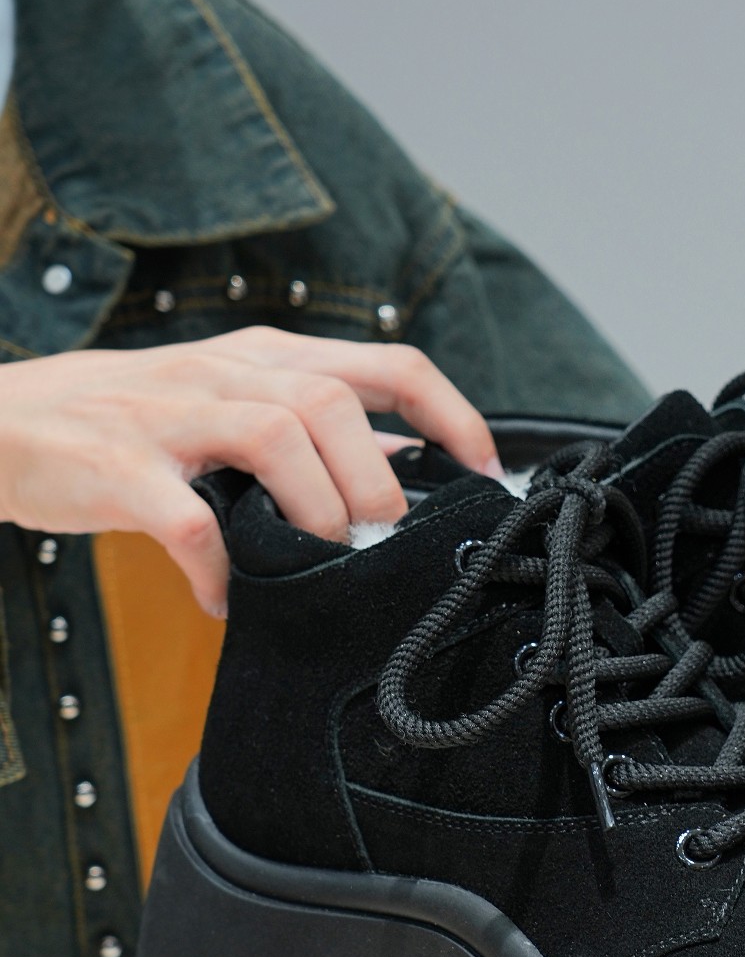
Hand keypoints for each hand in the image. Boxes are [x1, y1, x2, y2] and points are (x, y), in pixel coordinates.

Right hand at [0, 329, 500, 614]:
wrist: (0, 422)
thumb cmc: (130, 427)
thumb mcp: (226, 406)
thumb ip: (307, 432)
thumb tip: (400, 479)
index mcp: (262, 357)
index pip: (384, 363)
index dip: (449, 415)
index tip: (483, 471)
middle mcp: (221, 372)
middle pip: (333, 403)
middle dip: (374, 482)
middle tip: (376, 543)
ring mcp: (166, 414)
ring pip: (274, 438)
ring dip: (313, 511)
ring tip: (315, 561)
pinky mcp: (116, 466)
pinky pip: (187, 519)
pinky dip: (219, 570)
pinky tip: (226, 600)